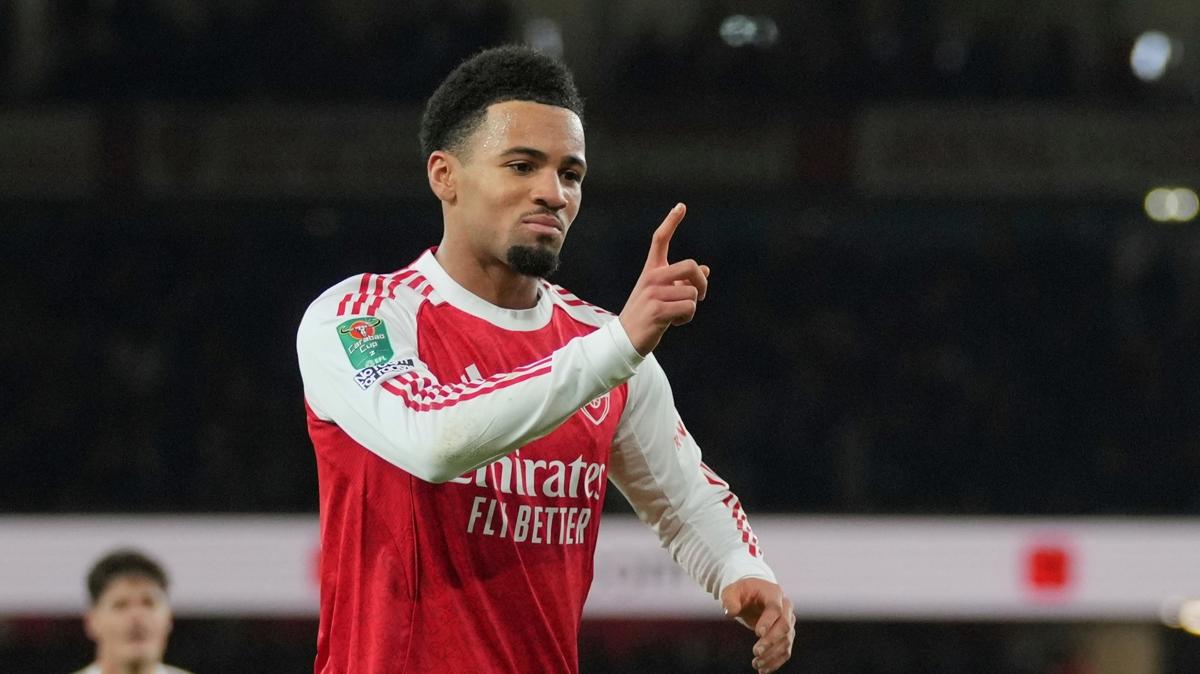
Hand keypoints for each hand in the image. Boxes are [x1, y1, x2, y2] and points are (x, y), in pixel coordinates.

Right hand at [618, 203, 709, 355]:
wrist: (625, 339)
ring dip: (692, 307)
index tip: (681, 206)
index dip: (671, 222)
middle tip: (700, 295)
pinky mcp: (658, 310)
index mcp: (651, 270)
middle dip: (702, 282)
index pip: (660, 240)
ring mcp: (653, 293)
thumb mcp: (662, 295)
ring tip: (677, 314)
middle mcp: (651, 278)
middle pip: (691, 266)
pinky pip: (689, 308)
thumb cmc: (647, 315)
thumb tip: (706, 270)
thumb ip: (681, 281)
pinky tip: (675, 323)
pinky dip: (687, 317)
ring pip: (693, 292)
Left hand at [721, 577, 795, 673]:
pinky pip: (786, 650)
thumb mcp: (732, 591)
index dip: (768, 621)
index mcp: (773, 593)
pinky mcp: (787, 635)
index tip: (757, 633)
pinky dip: (776, 661)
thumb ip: (729, 599)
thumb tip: (730, 612)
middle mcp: (786, 607)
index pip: (775, 608)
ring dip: (772, 654)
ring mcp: (788, 622)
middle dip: (771, 641)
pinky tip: (763, 670)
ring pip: (786, 640)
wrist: (753, 597)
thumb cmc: (742, 593)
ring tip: (756, 664)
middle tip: (756, 652)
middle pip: (784, 625)